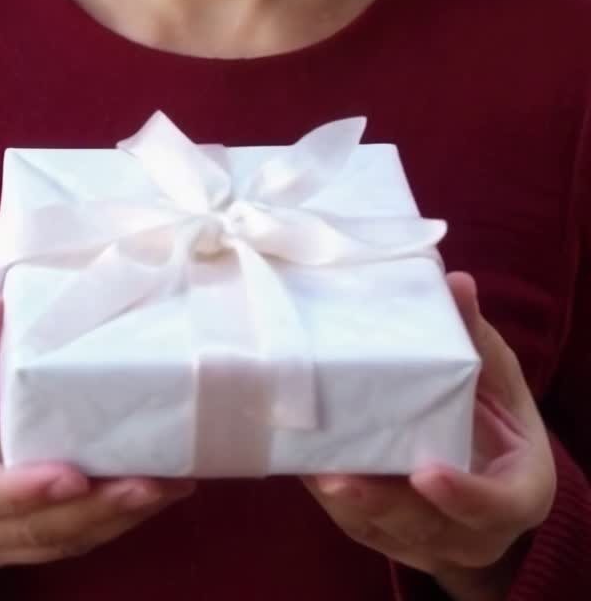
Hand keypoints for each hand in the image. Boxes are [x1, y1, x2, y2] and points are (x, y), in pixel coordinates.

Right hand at [0, 297, 194, 573]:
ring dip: (111, 520)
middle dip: (90, 509)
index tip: (72, 474)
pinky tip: (154, 496)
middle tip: (149, 483)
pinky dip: (110, 523)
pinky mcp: (13, 545)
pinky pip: (64, 542)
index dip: (21, 490)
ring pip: (51, 543)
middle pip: (25, 528)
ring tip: (166, 488)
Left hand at [303, 273, 556, 599]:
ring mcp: (435, 544)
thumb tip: (455, 282)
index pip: (500, 504)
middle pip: (433, 529)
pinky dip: (335, 502)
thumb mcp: (496, 372)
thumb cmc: (494, 408)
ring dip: (349, 505)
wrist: (485, 454)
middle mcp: (479, 530)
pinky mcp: (393, 538)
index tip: (427, 472)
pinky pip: (362, 529)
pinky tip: (306, 467)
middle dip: (385, 505)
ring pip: (389, 535)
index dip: (467, 495)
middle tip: (341, 478)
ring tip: (314, 471)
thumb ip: (473, 335)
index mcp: (521, 487)